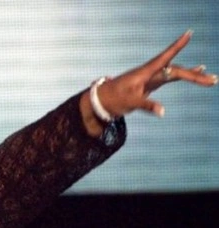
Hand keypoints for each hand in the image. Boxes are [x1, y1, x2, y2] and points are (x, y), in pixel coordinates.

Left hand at [99, 30, 216, 118]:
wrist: (102, 101)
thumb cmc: (113, 99)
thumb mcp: (130, 102)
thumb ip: (147, 105)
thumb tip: (163, 111)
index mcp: (145, 72)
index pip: (165, 57)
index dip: (177, 46)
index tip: (189, 33)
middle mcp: (151, 72)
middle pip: (177, 71)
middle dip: (195, 75)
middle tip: (213, 80)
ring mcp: (152, 77)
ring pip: (176, 74)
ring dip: (193, 76)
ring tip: (211, 79)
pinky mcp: (151, 83)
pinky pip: (171, 77)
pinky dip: (184, 75)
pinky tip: (197, 71)